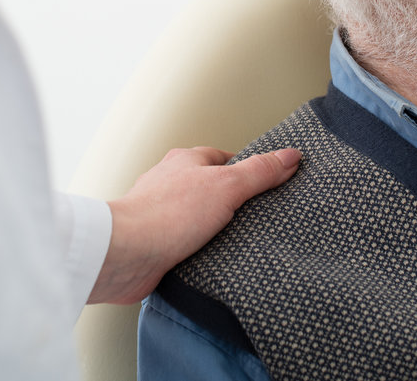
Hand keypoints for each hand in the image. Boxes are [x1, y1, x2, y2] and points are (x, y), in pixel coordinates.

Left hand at [88, 146, 300, 304]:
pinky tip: (213, 260)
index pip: (224, 158)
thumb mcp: (227, 186)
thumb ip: (259, 172)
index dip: (247, 170)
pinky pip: (185, 242)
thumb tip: (290, 155)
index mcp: (186, 161)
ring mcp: (161, 212)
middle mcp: (170, 182)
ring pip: (197, 216)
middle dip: (232, 202)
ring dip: (214, 228)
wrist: (126, 254)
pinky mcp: (156, 242)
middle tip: (258, 216)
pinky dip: (199, 250)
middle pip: (211, 187)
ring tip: (239, 241)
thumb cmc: (168, 214)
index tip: (268, 182)